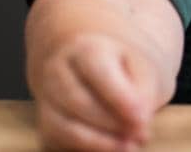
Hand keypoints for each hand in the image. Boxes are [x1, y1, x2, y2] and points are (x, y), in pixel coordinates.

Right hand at [29, 31, 165, 150]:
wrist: (94, 66)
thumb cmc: (124, 67)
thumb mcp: (142, 68)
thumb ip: (144, 94)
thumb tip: (139, 127)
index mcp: (85, 49)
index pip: (96, 70)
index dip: (119, 97)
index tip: (142, 118)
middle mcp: (57, 72)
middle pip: (79, 102)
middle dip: (112, 123)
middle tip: (141, 134)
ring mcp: (46, 99)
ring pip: (63, 126)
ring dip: (98, 141)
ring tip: (130, 146)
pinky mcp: (46, 124)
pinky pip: (58, 142)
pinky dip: (86, 148)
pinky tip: (113, 148)